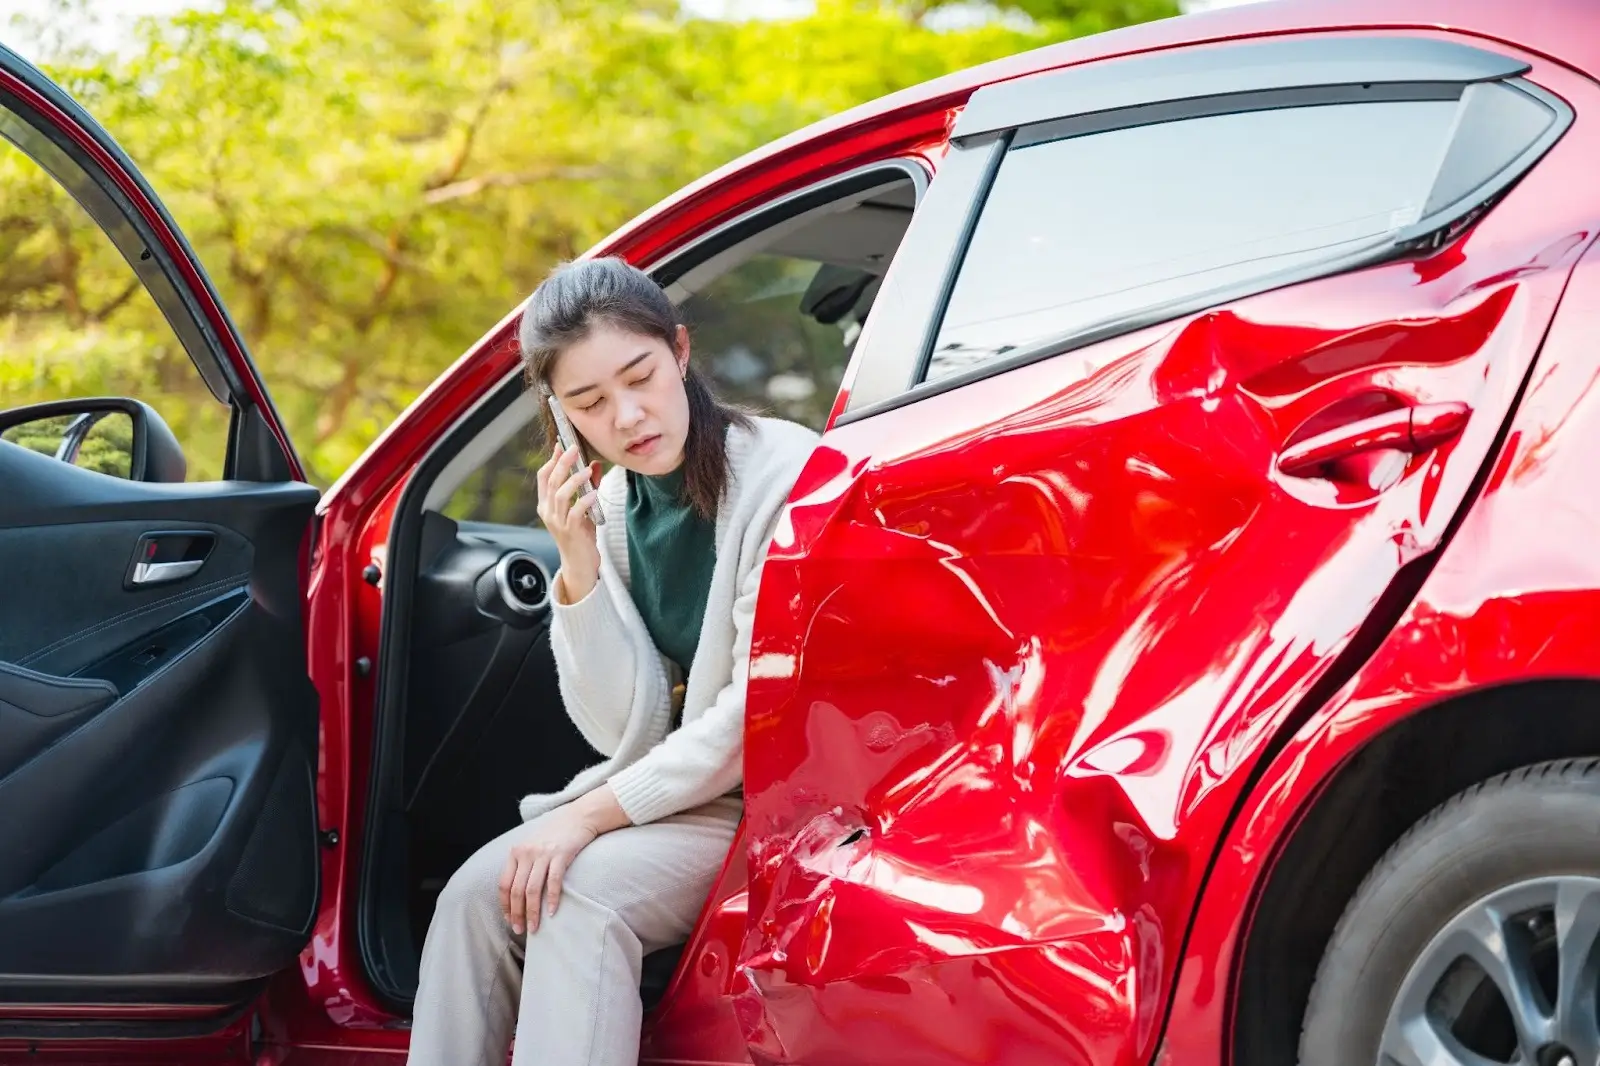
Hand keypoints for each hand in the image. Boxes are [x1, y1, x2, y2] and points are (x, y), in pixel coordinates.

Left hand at [497, 803, 596, 934]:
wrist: (578, 816)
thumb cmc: (556, 834)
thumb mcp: (533, 845)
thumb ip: (523, 863)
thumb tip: (517, 892)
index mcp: (515, 852)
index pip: (503, 885)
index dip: (505, 906)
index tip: (509, 921)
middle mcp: (526, 853)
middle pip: (516, 890)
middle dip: (517, 914)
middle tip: (520, 930)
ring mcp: (543, 854)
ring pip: (532, 890)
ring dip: (532, 912)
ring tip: (535, 928)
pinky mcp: (561, 854)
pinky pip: (553, 881)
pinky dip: (552, 899)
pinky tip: (552, 912)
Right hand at [536, 445, 601, 601]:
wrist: (580, 565)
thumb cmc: (581, 536)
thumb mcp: (583, 509)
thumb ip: (588, 487)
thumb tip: (595, 464)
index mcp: (546, 505)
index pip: (543, 477)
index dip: (552, 460)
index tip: (563, 445)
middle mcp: (548, 512)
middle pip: (551, 481)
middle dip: (562, 463)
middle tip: (574, 448)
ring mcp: (557, 522)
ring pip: (560, 495)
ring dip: (574, 479)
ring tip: (586, 469)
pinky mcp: (570, 531)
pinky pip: (575, 512)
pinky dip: (584, 499)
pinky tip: (593, 492)